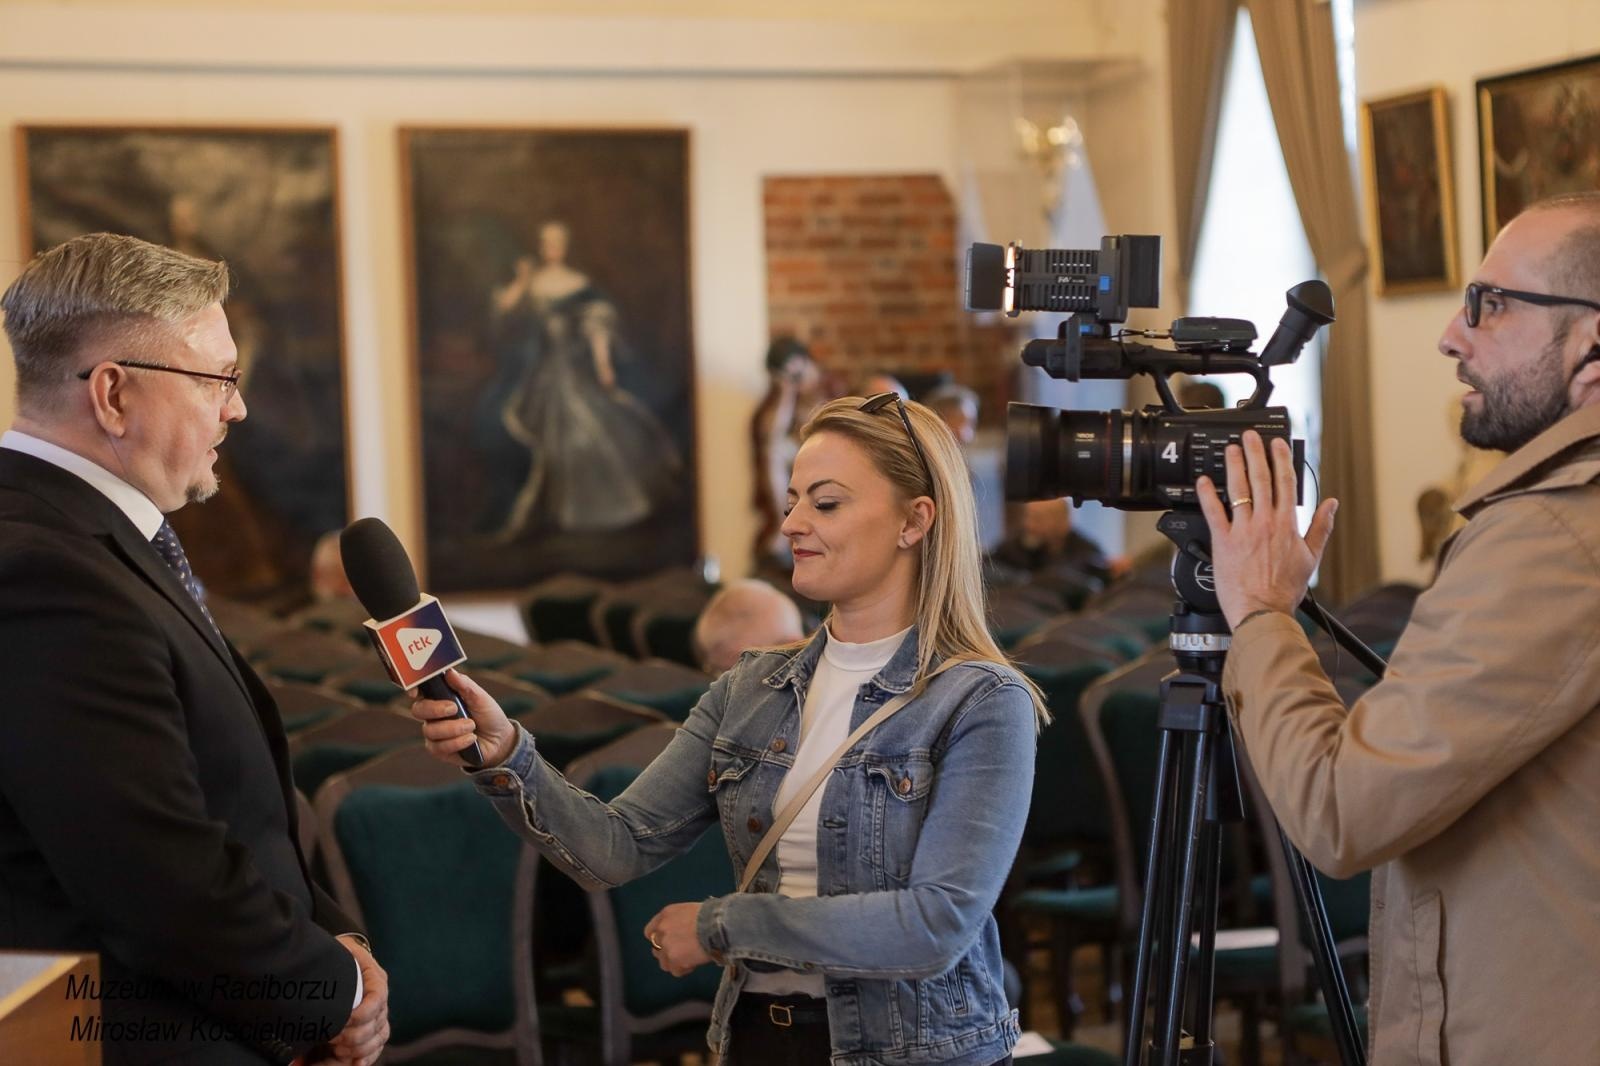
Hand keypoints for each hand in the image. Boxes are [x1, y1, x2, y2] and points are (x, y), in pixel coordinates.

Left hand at [326, 936, 388, 1065]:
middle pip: (377, 1024)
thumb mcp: (333, 954)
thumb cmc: (332, 957)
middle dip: (352, 1036)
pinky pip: (375, 1049)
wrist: (337, 960)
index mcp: (374, 978)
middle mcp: (380, 999)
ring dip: (356, 1049)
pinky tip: (354, 1064)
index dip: (362, 1014)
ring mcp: (378, 1017)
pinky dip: (365, 1059)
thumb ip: (329, 965)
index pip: (377, 998)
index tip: (341, 1021)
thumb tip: (310, 978)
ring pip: (377, 1040)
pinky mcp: (372, 1032)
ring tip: (334, 1049)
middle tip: (329, 1037)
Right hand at [409, 669, 516, 766]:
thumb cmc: (488, 714)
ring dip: (453, 728)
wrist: (500, 739)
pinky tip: (471, 739)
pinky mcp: (439, 750)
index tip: (416, 692)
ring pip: (430, 730)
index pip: (421, 690)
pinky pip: (439, 747)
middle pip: (418, 710)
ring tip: (472, 726)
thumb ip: (465, 685)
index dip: (414, 689)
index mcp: (440, 697)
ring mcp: (434, 733)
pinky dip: (457, 742)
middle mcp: (433, 714)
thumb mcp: (480, 697)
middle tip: (454, 708)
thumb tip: (449, 672)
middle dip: (435, 709)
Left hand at [644, 902, 714, 976]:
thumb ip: (679, 921)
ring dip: (675, 963)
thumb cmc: (711, 915)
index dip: (660, 938)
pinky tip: (695, 963)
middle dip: (667, 952)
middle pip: (656, 949)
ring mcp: (666, 947)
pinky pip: (676, 971)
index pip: (650, 931)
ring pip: (664, 963)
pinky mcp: (674, 961)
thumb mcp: (689, 911)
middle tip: (681, 952)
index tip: (669, 942)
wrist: (718, 926)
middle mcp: (661, 931)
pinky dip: (684, 969)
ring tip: (690, 959)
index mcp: (665, 915)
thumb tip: (681, 932)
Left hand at [1194, 431, 1337, 628]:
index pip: (1285, 482)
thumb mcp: (1312, 557)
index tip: (1277, 443)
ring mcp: (1243, 531)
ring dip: (1234, 466)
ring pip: (1238, 490)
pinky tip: (1203, 481)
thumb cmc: (1284, 589)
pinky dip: (1207, 495)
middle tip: (1250, 436)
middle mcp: (1265, 522)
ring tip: (1231, 449)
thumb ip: (1322, 527)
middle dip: (1255, 453)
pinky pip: (1213, 513)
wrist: (1262, 611)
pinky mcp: (1222, 542)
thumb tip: (1332, 504)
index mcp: (1287, 524)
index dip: (1281, 459)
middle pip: (1260, 479)